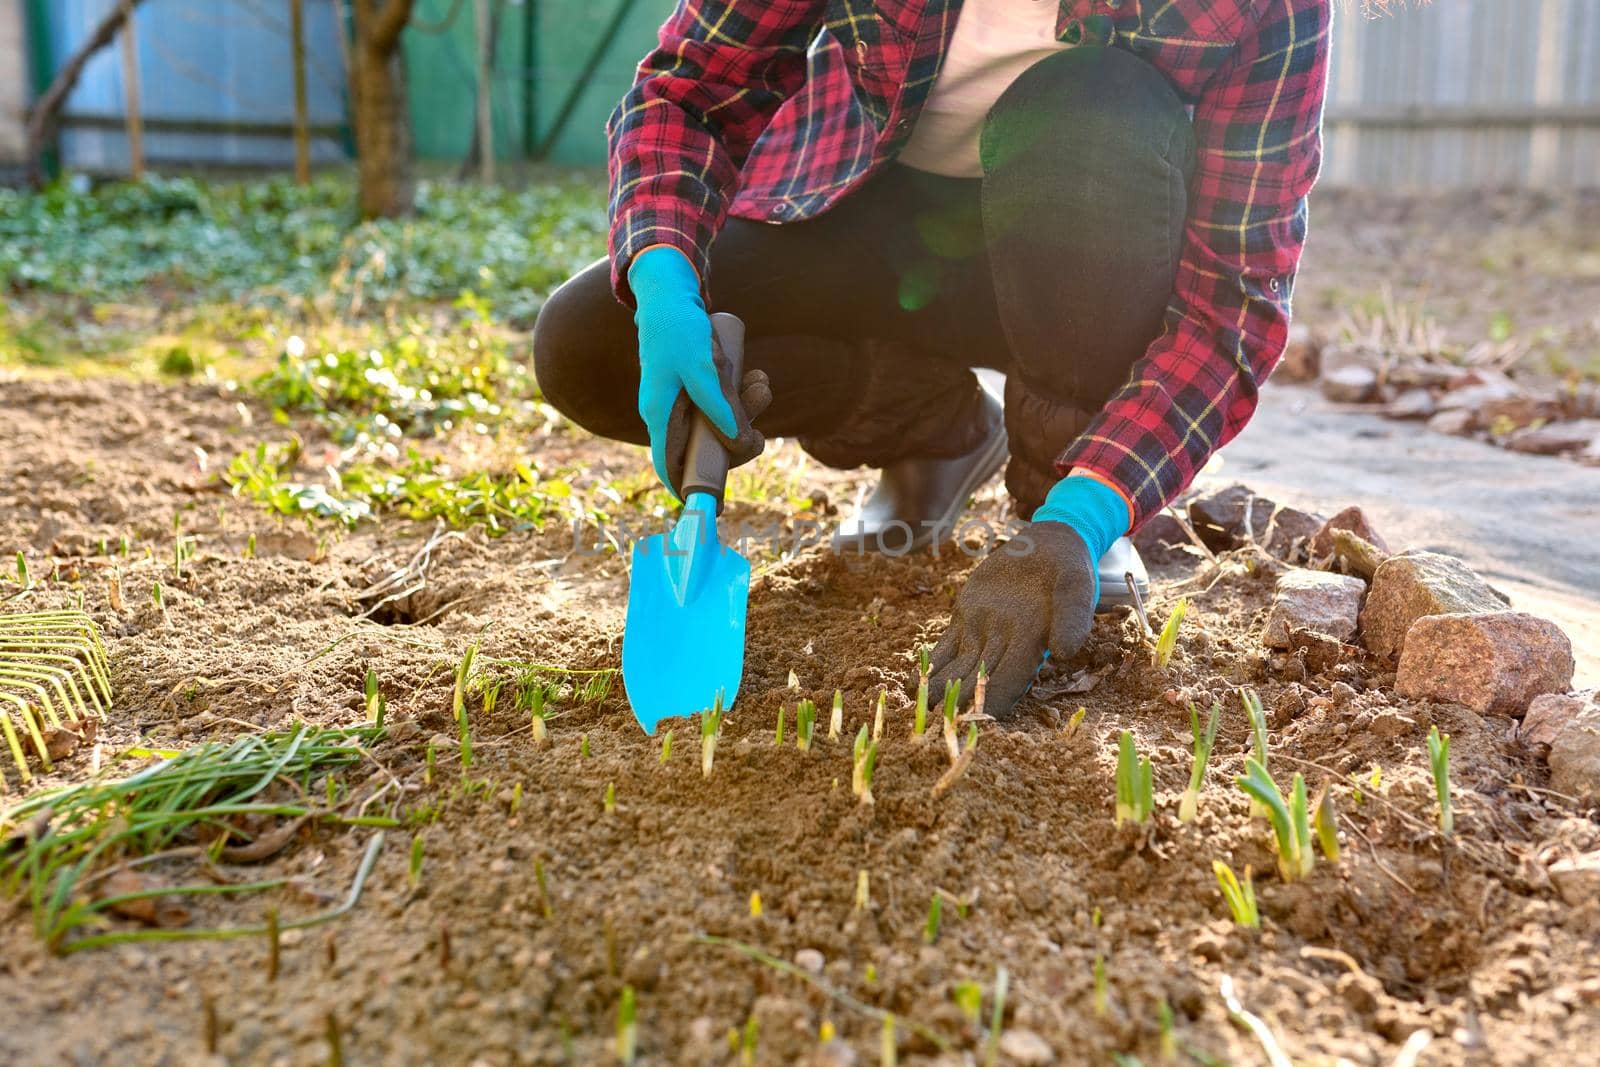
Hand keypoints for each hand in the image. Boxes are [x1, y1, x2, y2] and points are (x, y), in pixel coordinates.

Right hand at [629, 246, 768, 497]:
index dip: (688, 489)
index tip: (712, 509)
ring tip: (761, 384)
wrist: (670, 292)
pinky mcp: (696, 387)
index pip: (669, 466)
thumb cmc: (678, 328)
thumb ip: (718, 405)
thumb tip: (736, 441)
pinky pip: (722, 402)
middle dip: (738, 440)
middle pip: (706, 447)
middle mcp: (669, 413)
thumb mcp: (702, 368)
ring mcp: (683, 401)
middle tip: (760, 431)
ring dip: (746, 410)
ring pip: (719, 423)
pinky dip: (741, 395)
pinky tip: (755, 377)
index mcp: (660, 414)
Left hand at [925, 522, 1097, 718]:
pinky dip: (931, 665)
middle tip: (937, 722)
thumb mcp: (1077, 586)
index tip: (972, 719)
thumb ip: (1073, 616)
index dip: (992, 700)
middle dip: (959, 701)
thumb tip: (1066, 652)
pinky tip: (914, 681)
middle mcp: (1005, 645)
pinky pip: (946, 647)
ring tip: (920, 705)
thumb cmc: (1069, 568)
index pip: (1009, 681)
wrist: (1048, 546)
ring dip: (941, 688)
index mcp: (1031, 643)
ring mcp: (983, 633)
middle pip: (979, 681)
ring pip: (959, 668)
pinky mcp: (966, 619)